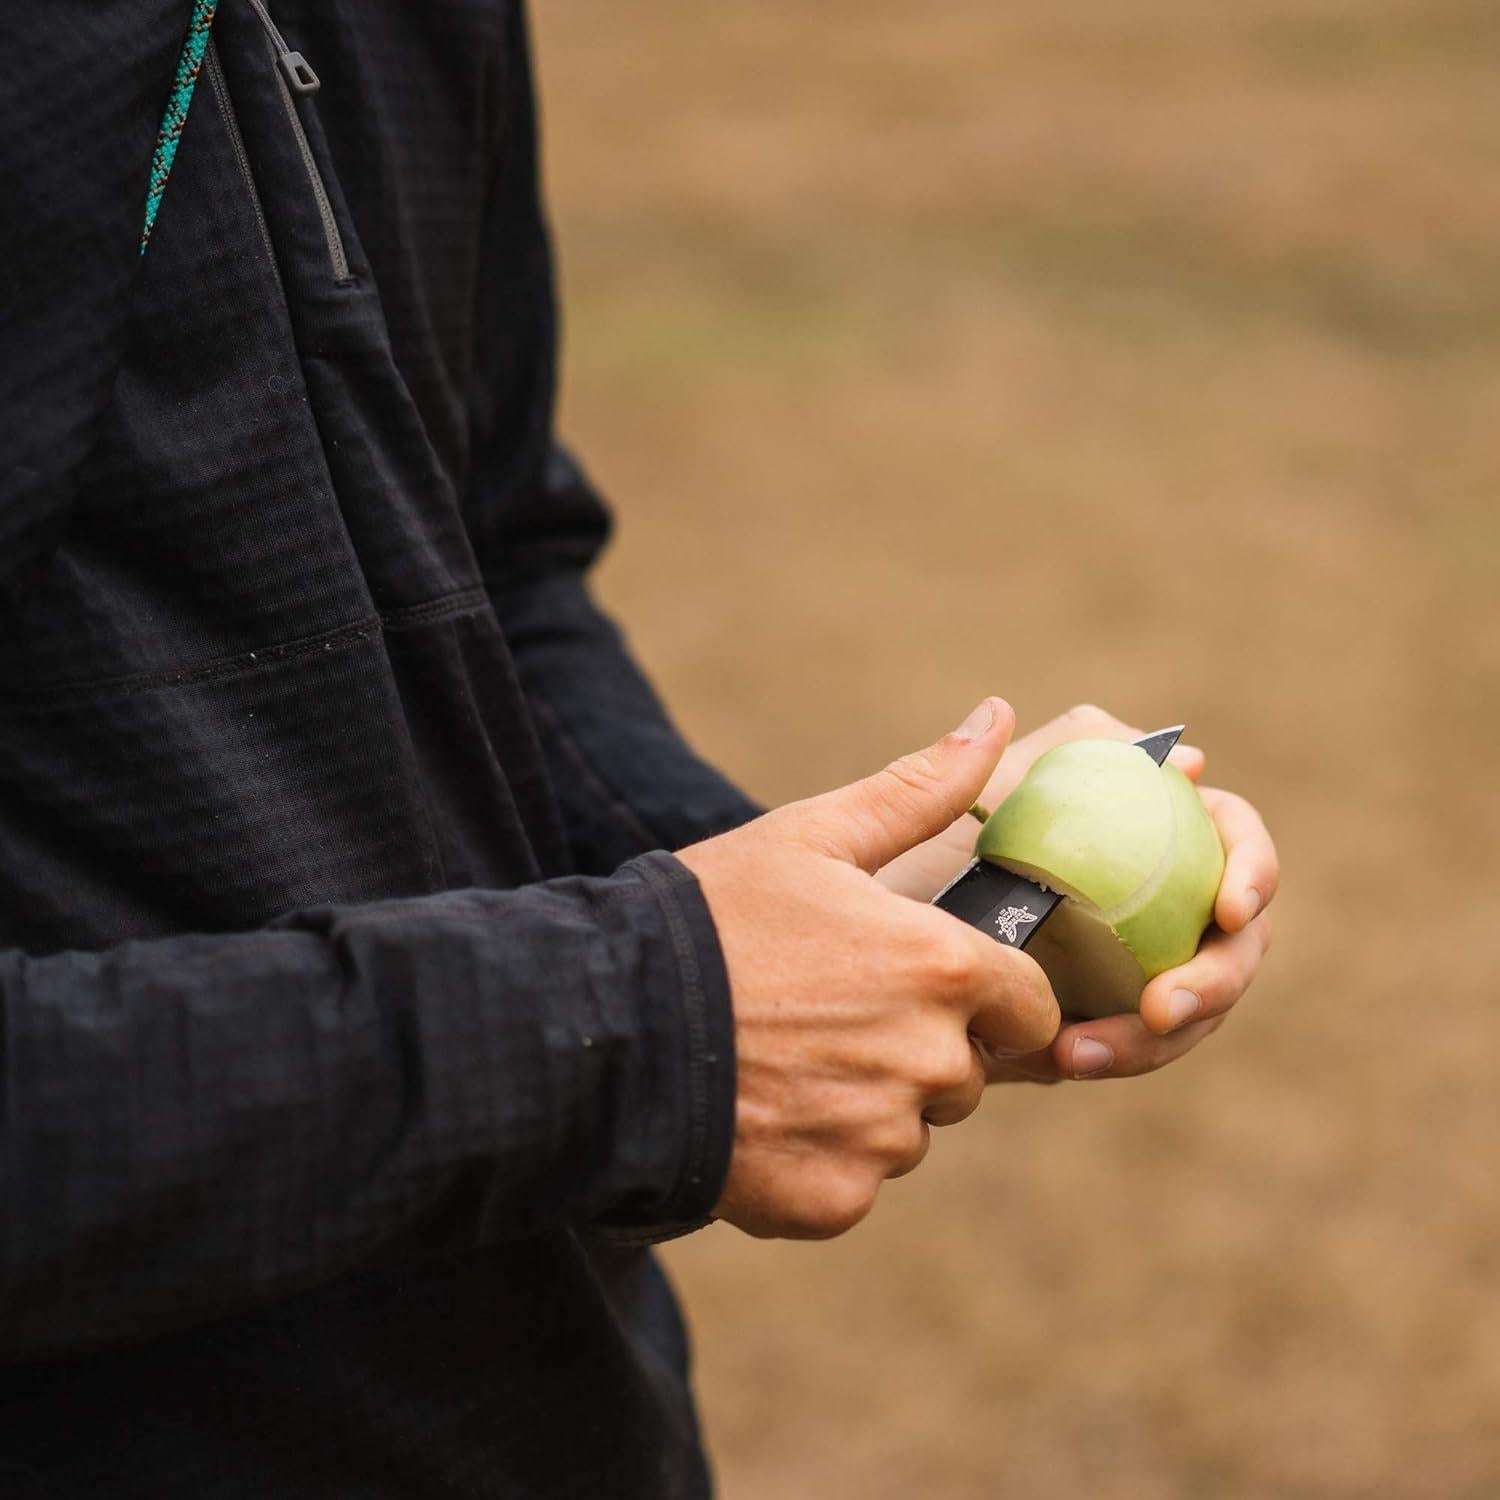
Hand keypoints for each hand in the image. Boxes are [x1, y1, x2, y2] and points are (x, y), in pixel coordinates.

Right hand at [678, 699, 1060, 1239]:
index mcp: (943, 967)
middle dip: (916, 1049)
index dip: (983, 995)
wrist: (604, 1024)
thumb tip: (995, 712)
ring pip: (908, 1130)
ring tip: (785, 1063)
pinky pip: (857, 1183)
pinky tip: (762, 1113)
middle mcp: (930, 1060)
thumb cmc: (712, 917)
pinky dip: (820, 1160)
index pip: (1030, 1007)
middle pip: (963, 1071)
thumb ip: (919, 787)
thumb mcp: (812, 835)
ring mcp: (882, 1140)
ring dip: (866, 1106)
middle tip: (827, 1017)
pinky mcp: (834, 1201)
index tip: (921, 985)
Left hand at [876, 704, 1277, 1082]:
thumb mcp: (990, 790)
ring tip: (1082, 1052)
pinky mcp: (1099, 1021)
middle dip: (1215, 979)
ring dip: (1159, 1036)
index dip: (1253, 868)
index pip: (1232, 838)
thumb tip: (1190, 760)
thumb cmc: (921, 842)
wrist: (851, 929)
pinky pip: (1133, 1046)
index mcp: (1146, 825)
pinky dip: (1112, 1054)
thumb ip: (1075, 752)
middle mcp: (1154, 894)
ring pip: (1192, 1007)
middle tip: (1161, 1007)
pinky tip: (1059, 1058)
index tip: (1229, 907)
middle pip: (1234, 938)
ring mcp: (1131, 963)